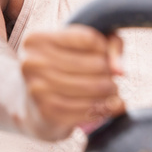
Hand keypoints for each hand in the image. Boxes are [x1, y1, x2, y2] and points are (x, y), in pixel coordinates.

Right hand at [19, 26, 124, 140]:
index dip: (105, 49)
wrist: (32, 108)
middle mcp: (32, 63)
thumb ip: (108, 45)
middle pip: (95, 64)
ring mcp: (37, 89)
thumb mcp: (81, 47)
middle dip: (110, 74)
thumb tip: (119, 70)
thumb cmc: (63, 70)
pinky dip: (103, 109)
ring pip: (93, 88)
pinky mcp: (47, 113)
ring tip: (113, 93)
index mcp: (37, 40)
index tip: (105, 57)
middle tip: (112, 80)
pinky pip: (87, 109)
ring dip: (111, 92)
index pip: (89, 38)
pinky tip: (108, 107)